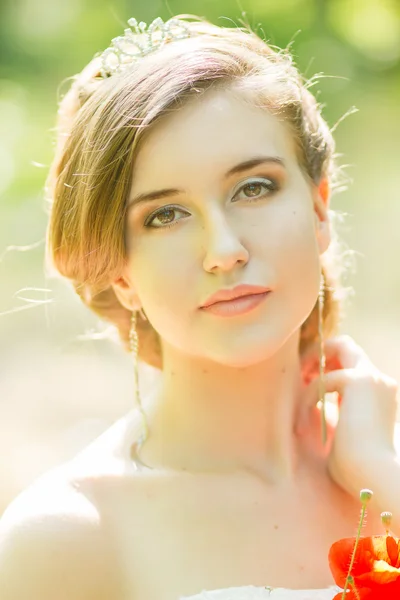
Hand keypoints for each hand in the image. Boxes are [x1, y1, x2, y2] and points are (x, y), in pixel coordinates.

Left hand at [296, 335, 398, 495]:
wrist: (373, 479)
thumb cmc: (356, 472)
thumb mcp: (342, 436)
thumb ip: (333, 415)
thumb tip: (310, 411)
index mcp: (377, 395)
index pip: (348, 364)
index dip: (323, 369)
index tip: (305, 388)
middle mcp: (379, 382)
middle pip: (346, 344)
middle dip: (317, 355)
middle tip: (301, 379)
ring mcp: (372, 378)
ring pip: (339, 344)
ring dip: (312, 362)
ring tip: (299, 390)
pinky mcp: (359, 381)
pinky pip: (322, 379)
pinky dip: (307, 399)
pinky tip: (300, 425)